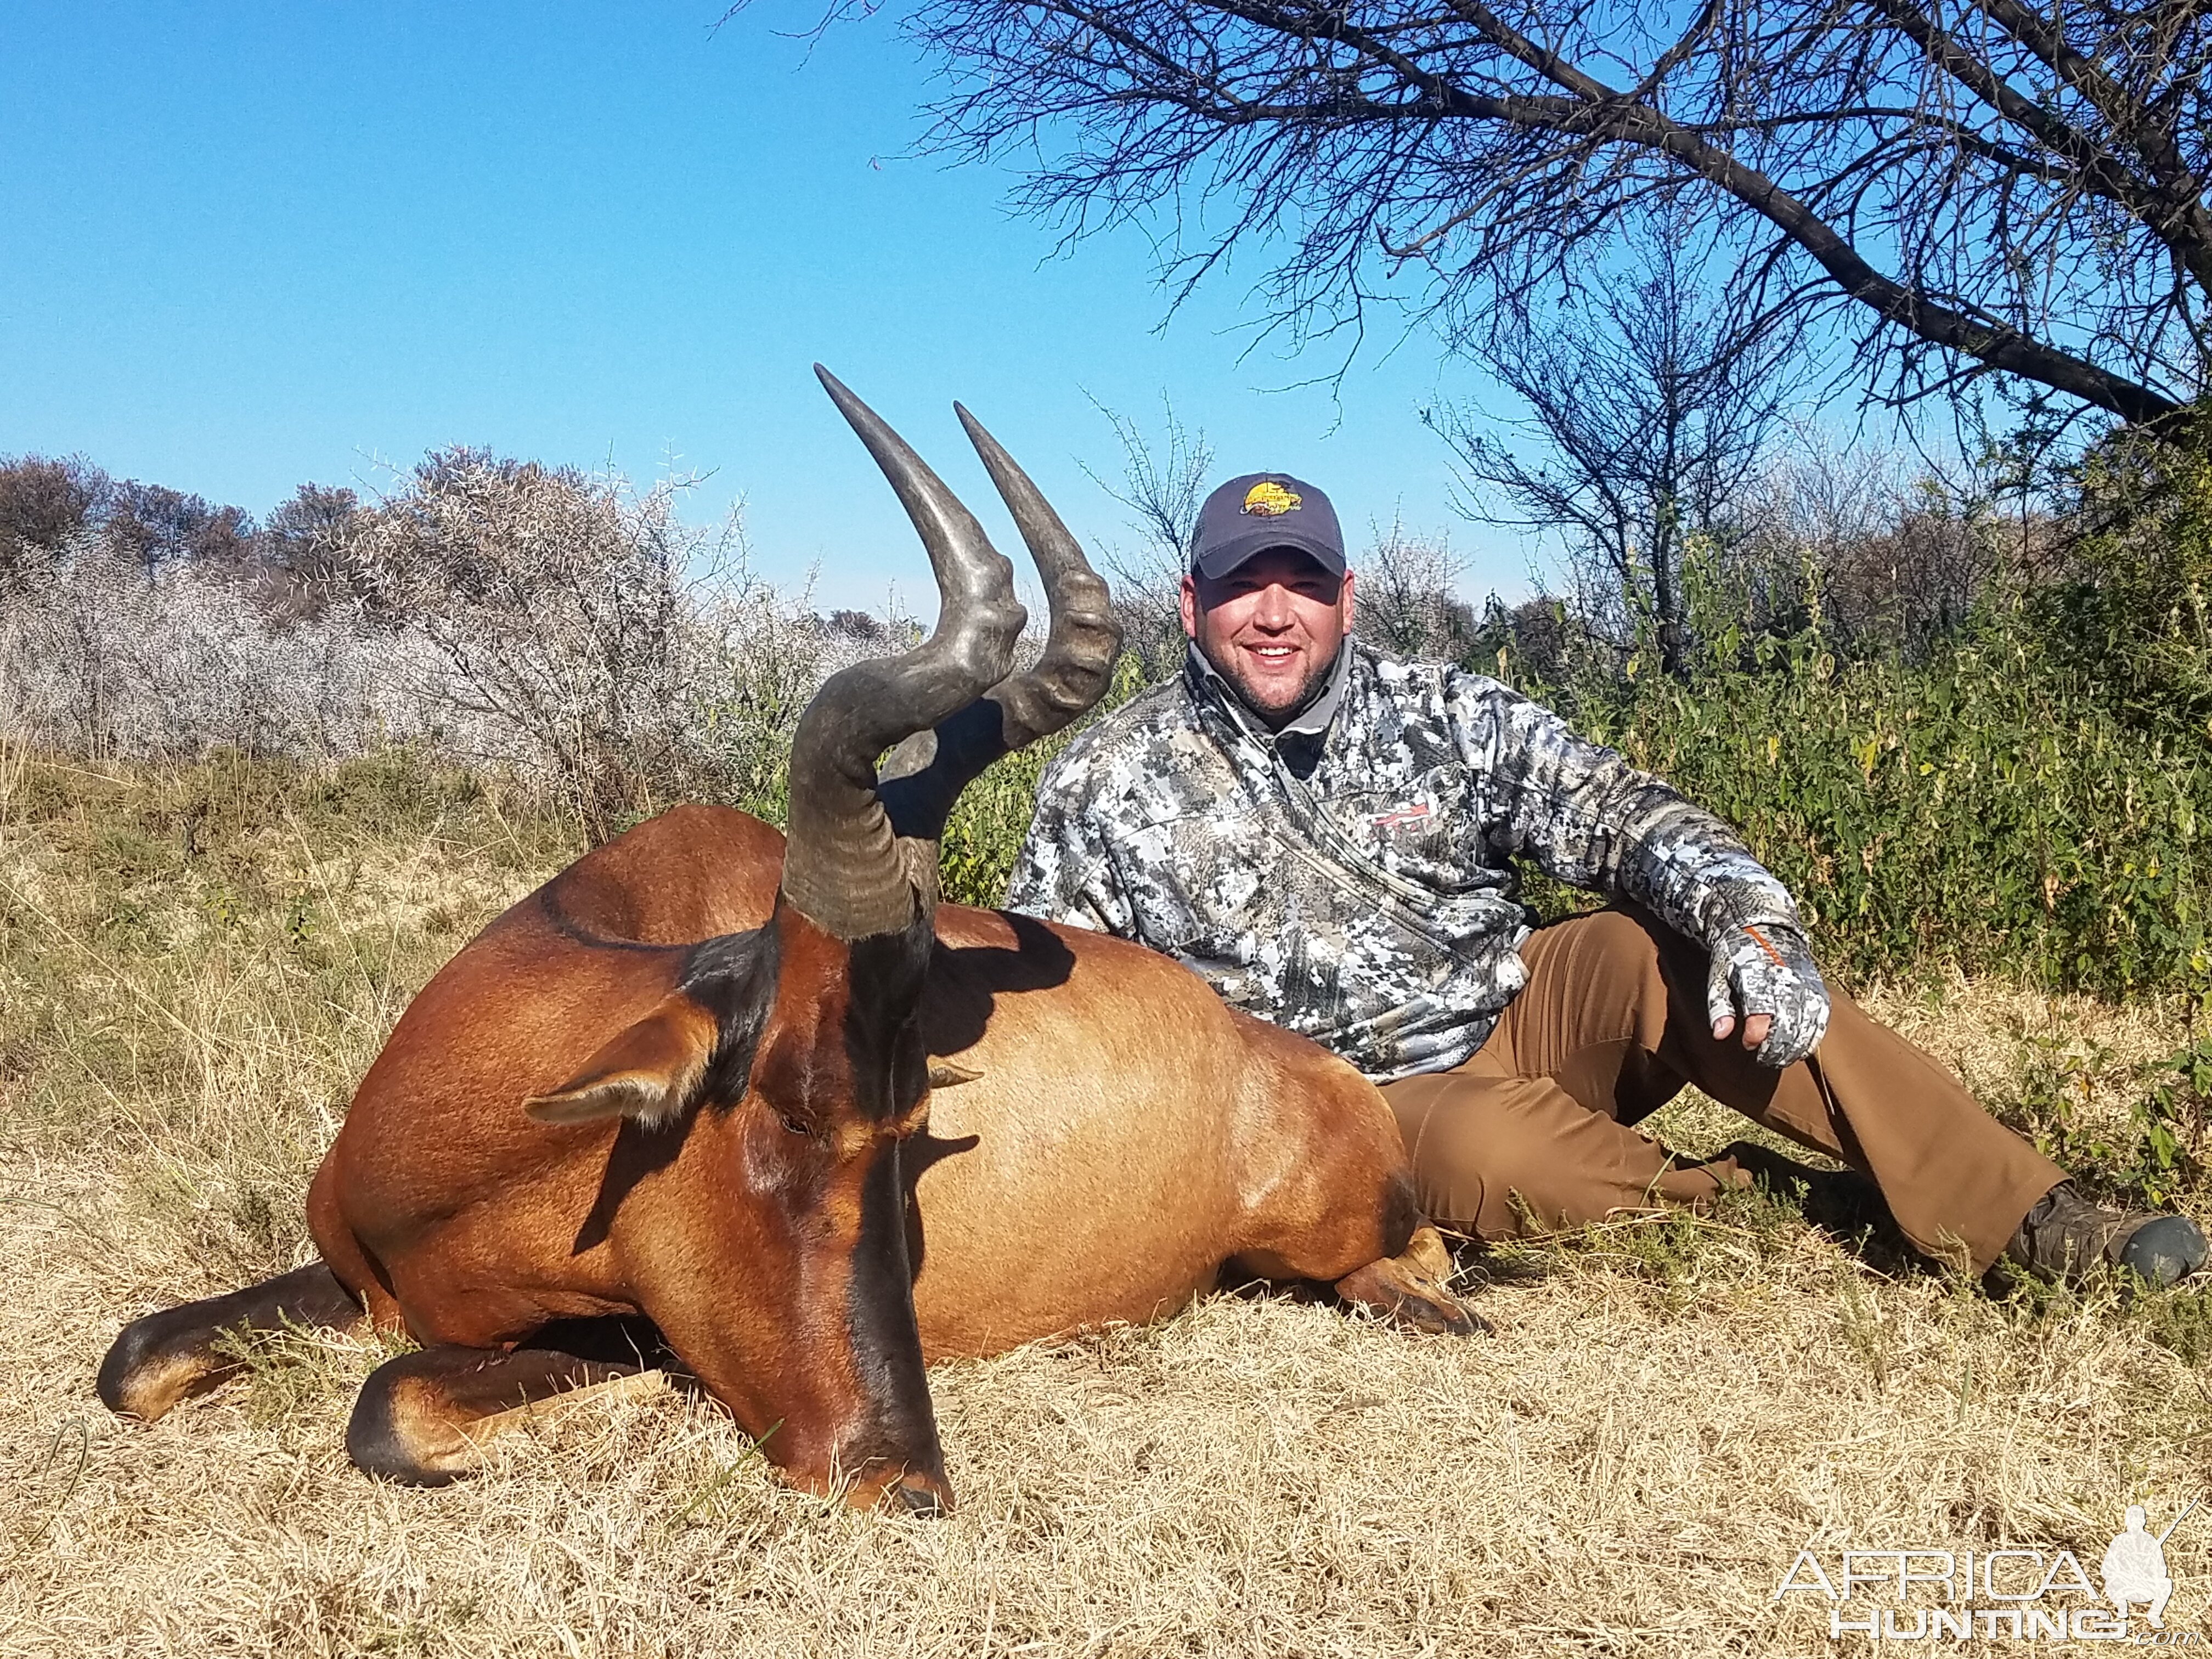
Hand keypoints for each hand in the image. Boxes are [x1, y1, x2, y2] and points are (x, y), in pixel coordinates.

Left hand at [1705, 918, 1827, 1067]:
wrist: (1764, 928)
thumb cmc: (1735, 957)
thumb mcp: (1717, 976)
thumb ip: (1719, 1007)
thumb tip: (1719, 1036)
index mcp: (1755, 973)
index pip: (1760, 1009)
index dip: (1756, 1033)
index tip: (1748, 1043)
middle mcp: (1784, 978)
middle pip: (1787, 1022)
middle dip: (1775, 1048)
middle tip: (1763, 1058)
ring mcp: (1804, 982)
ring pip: (1807, 1024)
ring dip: (1795, 1047)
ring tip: (1779, 1057)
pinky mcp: (1817, 986)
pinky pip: (1821, 1016)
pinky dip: (1813, 1036)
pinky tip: (1800, 1046)